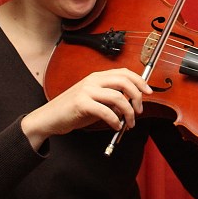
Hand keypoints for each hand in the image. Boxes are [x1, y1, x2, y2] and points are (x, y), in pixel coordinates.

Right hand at [21, 68, 151, 150]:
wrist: (49, 118)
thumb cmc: (72, 110)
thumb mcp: (94, 100)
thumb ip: (110, 98)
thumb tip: (130, 103)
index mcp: (96, 77)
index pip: (124, 72)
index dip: (139, 81)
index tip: (148, 91)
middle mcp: (92, 81)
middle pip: (124, 81)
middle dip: (137, 97)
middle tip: (139, 111)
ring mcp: (86, 91)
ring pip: (118, 97)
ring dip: (128, 113)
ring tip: (128, 123)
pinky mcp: (81, 104)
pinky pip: (106, 111)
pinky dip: (115, 120)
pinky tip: (116, 126)